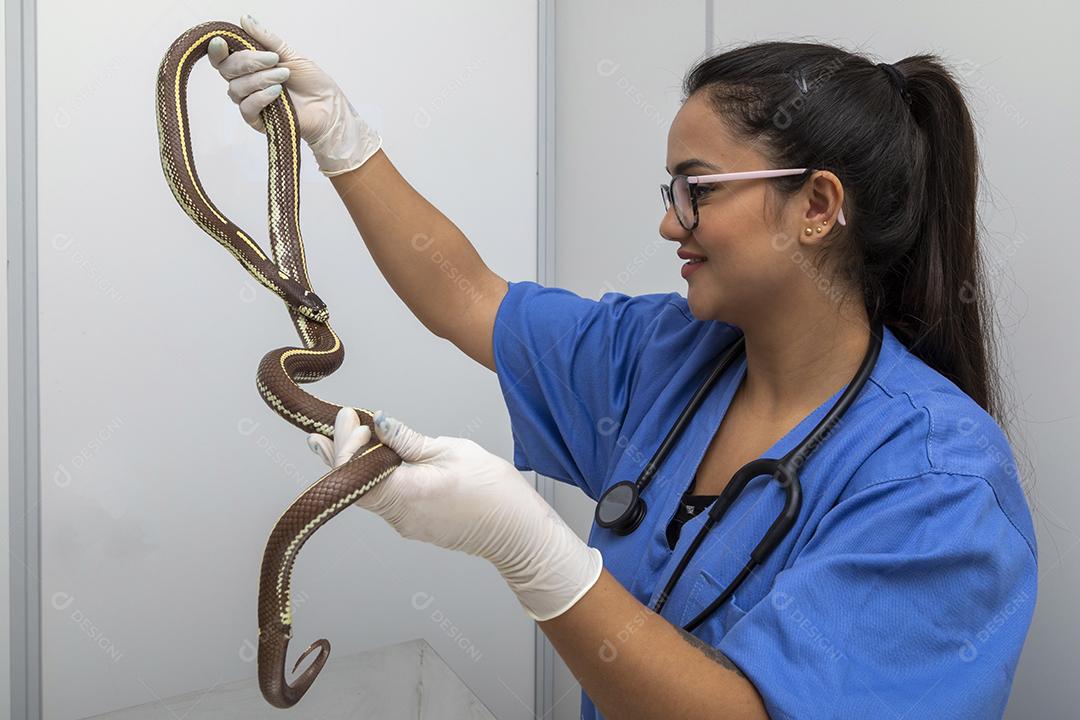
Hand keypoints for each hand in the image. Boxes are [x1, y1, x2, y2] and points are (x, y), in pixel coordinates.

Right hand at [207, 14, 381, 175]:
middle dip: (248, 61)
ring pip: (236, 88)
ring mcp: (251, 101)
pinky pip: (246, 107)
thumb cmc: (312, 82)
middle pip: (227, 70)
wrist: (328, 107)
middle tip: (273, 59)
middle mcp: (246, 82)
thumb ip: (266, 39)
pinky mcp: (257, 120)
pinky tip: (277, 92)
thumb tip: (245, 19)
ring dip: (260, 79)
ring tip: (284, 76)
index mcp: (250, 66)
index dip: (217, 50)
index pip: (223, 57)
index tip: (222, 42)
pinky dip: (261, 97)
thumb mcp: (290, 54)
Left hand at [306, 408, 603, 621]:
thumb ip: (408, 439)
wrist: (518, 532)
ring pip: (368, 492)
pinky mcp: (414, 525)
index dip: (344, 443)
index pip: (354, 471)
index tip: (349, 416)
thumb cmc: (494, 492)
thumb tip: (378, 421)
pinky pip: (385, 499)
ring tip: (358, 432)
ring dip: (360, 463)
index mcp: (408, 493)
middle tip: (339, 422)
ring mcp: (406, 524)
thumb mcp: (452, 451)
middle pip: (354, 484)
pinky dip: (378, 477)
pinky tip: (383, 457)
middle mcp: (400, 515)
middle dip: (341, 451)